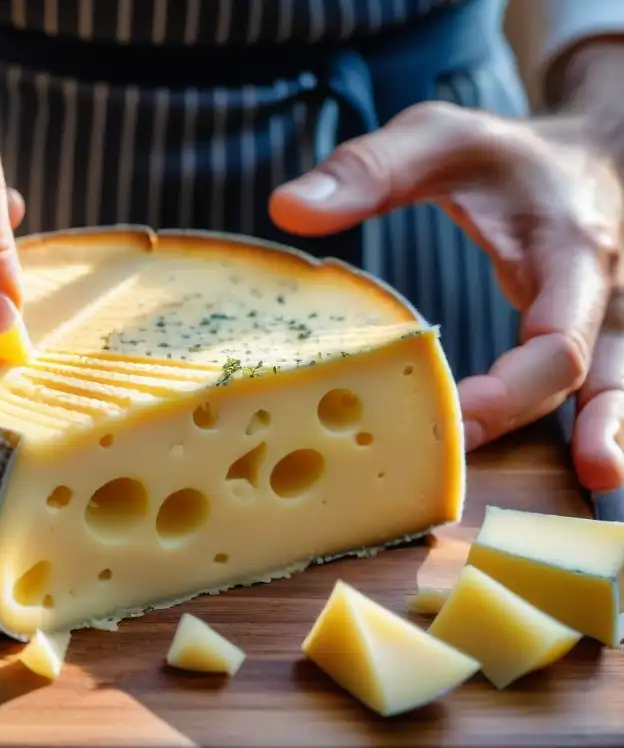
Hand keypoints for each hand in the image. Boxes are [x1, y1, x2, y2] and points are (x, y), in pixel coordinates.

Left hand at [268, 101, 623, 494]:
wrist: (592, 152)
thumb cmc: (506, 153)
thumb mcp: (438, 139)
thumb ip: (370, 169)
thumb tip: (284, 210)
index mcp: (570, 253)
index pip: (556, 339)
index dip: (510, 389)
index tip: (454, 416)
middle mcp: (603, 294)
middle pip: (581, 379)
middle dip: (522, 422)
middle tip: (458, 462)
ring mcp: (609, 319)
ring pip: (614, 389)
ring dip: (599, 435)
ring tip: (592, 480)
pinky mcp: (597, 334)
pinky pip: (601, 387)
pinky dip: (590, 424)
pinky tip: (578, 465)